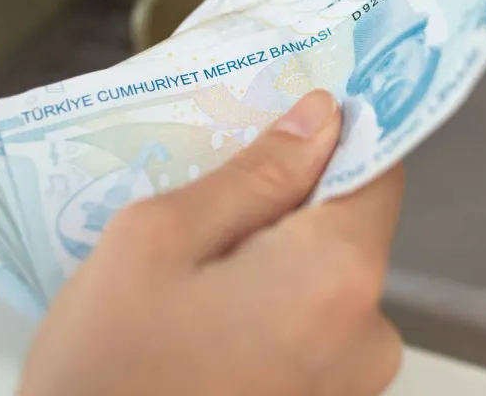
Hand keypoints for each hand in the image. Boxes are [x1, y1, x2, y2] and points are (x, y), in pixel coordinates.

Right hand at [21, 89, 404, 395]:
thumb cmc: (105, 375)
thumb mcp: (157, 242)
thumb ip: (254, 173)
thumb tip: (321, 119)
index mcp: (337, 277)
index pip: (380, 166)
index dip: (337, 134)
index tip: (292, 116)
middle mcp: (369, 335)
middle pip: (349, 225)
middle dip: (287, 206)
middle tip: (204, 208)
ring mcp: (353, 384)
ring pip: (326, 278)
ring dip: (273, 262)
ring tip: (192, 279)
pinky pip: (314, 328)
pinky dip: (272, 311)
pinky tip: (206, 322)